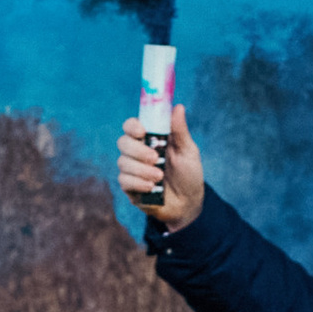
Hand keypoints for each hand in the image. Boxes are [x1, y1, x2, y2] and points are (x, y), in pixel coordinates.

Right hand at [115, 96, 205, 234]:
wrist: (188, 204)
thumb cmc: (189, 175)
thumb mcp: (188, 152)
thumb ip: (180, 131)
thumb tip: (178, 107)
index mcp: (151, 139)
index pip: (131, 126)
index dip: (132, 126)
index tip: (142, 132)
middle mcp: (138, 152)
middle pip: (123, 142)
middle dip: (138, 151)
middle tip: (155, 159)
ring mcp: (132, 169)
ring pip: (123, 162)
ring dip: (142, 170)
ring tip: (159, 178)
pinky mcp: (130, 187)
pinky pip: (124, 180)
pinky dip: (138, 183)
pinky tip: (152, 188)